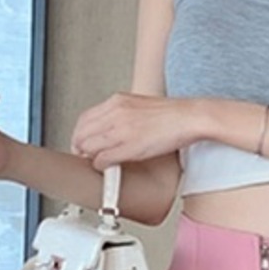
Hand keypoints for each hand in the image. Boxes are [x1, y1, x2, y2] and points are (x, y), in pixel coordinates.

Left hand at [69, 92, 199, 168]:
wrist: (189, 117)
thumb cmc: (170, 116)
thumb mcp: (139, 107)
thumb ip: (122, 115)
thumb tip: (111, 129)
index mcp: (117, 101)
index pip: (85, 118)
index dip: (80, 134)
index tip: (83, 144)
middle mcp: (115, 112)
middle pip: (82, 132)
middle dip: (80, 147)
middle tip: (85, 157)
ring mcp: (121, 129)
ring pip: (89, 146)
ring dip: (89, 157)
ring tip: (96, 163)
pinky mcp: (129, 146)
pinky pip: (103, 159)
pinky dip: (100, 166)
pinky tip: (106, 168)